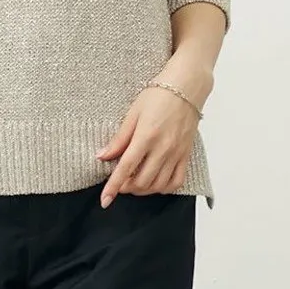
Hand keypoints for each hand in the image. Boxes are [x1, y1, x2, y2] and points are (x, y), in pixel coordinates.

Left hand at [95, 78, 204, 205]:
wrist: (187, 87)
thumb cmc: (158, 96)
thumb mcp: (133, 114)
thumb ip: (119, 139)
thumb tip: (102, 156)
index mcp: (146, 137)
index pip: (126, 168)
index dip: (113, 187)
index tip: (105, 200)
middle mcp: (162, 149)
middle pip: (141, 181)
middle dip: (126, 188)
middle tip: (119, 182)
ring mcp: (176, 154)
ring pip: (158, 185)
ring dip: (143, 190)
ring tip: (134, 182)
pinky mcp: (186, 155)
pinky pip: (177, 181)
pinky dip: (163, 188)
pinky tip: (155, 182)